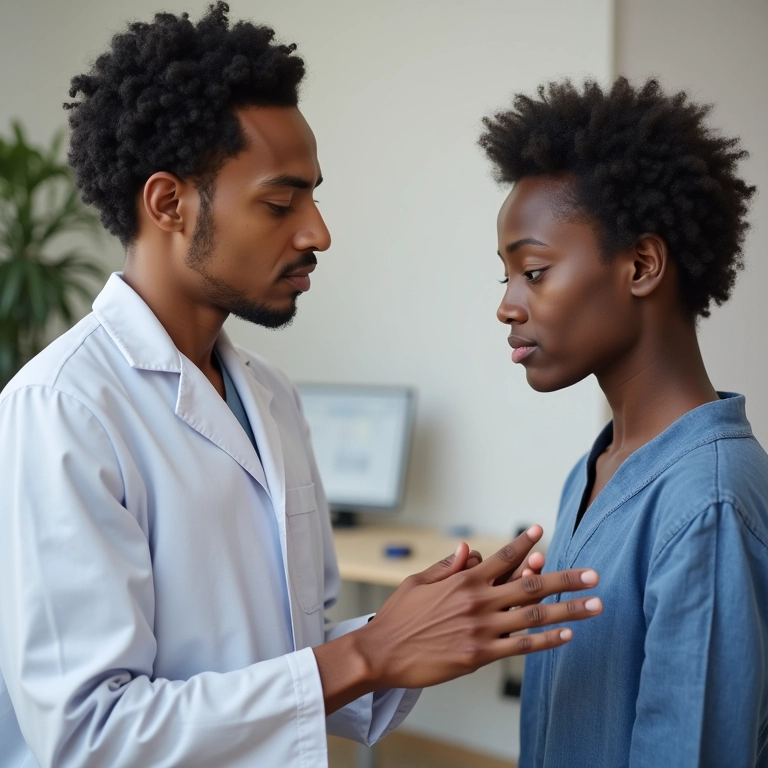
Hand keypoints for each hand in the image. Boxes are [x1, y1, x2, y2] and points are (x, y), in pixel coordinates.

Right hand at [356, 525, 600, 690]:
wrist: (381, 652)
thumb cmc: (399, 616)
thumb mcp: (419, 581)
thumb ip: (447, 567)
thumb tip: (468, 551)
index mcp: (463, 579)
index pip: (502, 556)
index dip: (523, 543)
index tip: (541, 531)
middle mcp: (477, 600)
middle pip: (531, 584)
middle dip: (567, 579)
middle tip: (594, 575)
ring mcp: (481, 629)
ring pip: (533, 615)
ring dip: (569, 610)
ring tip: (595, 605)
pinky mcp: (479, 655)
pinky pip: (521, 646)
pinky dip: (546, 640)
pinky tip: (566, 635)